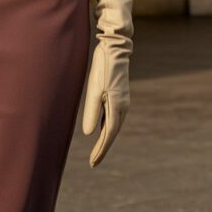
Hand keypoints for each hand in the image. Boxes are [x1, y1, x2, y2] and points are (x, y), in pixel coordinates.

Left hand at [82, 40, 129, 167]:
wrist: (114, 49)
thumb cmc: (103, 68)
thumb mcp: (94, 90)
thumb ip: (92, 112)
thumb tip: (89, 134)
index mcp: (117, 107)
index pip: (108, 135)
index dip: (101, 150)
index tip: (93, 162)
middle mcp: (122, 106)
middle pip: (112, 132)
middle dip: (103, 148)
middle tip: (93, 162)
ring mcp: (122, 100)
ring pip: (113, 125)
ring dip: (105, 138)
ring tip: (97, 151)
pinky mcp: (119, 95)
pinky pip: (112, 116)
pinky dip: (106, 126)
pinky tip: (100, 129)